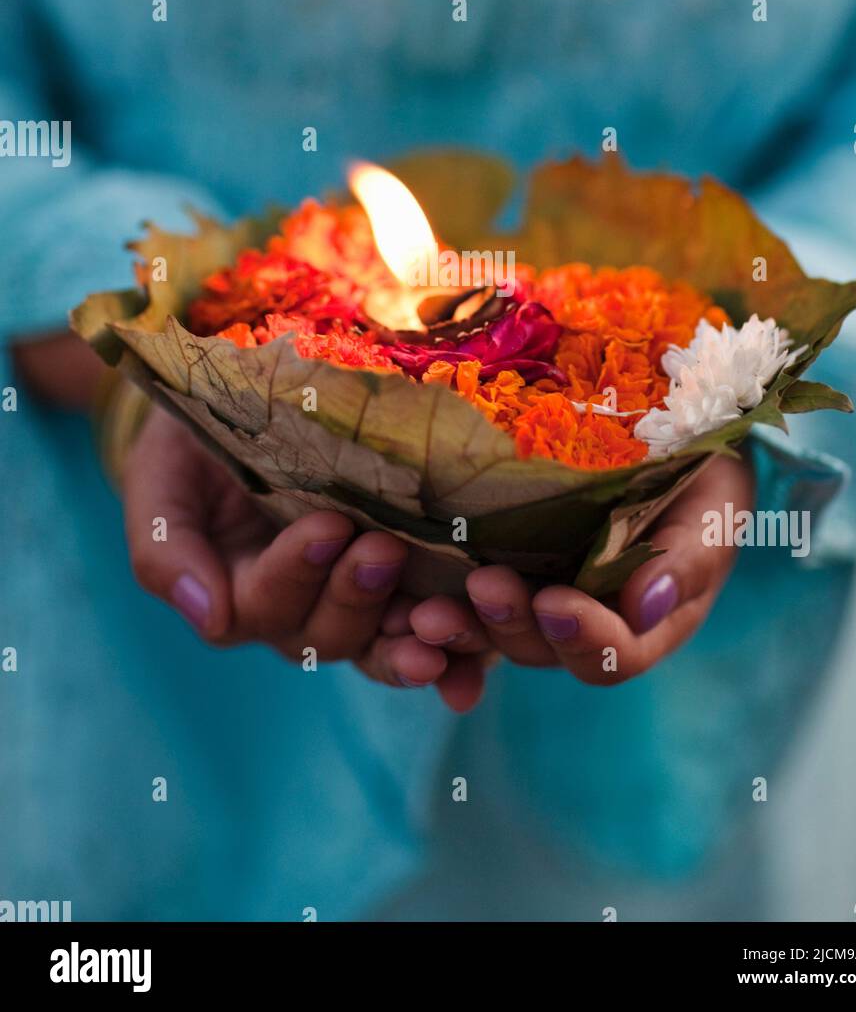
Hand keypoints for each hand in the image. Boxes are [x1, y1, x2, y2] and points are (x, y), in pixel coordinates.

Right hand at [123, 405, 492, 710]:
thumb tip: (207, 620)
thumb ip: (166, 549)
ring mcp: (351, 602)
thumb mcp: (161, 483)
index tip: (329, 524)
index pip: (264, 603)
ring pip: (378, 646)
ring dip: (410, 641)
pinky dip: (451, 657)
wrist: (239, 410)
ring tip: (441, 620)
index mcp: (234, 591)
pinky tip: (475, 666)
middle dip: (356, 596)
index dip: (297, 571)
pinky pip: (422, 635)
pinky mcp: (400, 587)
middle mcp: (296, 610)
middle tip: (386, 549)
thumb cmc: (191, 446)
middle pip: (325, 634)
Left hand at [408, 455, 748, 684]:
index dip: (585, 638)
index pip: (615, 656)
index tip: (555, 602)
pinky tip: (402, 598)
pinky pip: (466, 600)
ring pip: (497, 632)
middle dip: (510, 625)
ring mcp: (542, 596)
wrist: (672, 429)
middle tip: (482, 585)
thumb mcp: (714, 506)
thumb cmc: (707, 471)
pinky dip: (438, 604)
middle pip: (545, 648)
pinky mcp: (504, 566)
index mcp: (647, 622)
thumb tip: (645, 605)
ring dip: (462, 627)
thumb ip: (687, 559)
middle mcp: (590, 622)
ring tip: (422, 611)